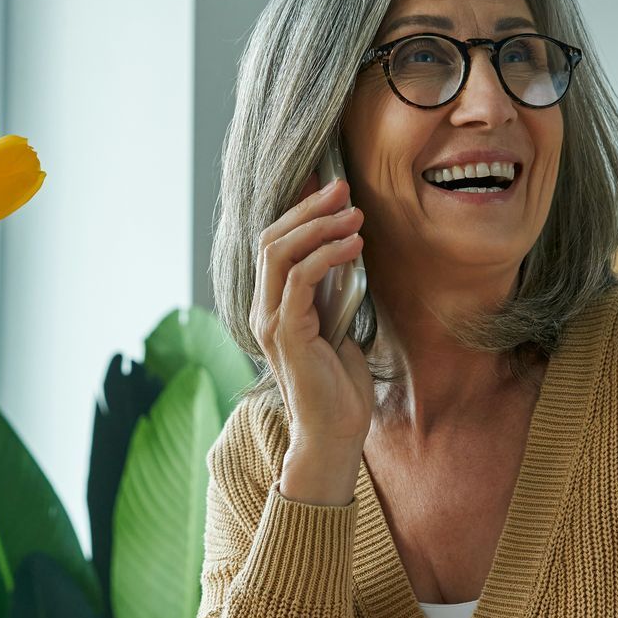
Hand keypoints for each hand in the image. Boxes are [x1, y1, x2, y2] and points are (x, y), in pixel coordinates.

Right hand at [251, 174, 375, 505]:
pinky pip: (299, 279)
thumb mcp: (338, 323)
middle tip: (344, 188)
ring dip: (319, 226)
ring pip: (280, 252)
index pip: (273, 243)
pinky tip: (355, 246)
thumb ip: (332, 289)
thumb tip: (347, 244)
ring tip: (355, 214)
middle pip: (271, 238)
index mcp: (270, 305)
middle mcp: (262, 309)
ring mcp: (270, 321)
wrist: (334, 432)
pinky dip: (327, 255)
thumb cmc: (339, 384)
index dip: (299, 209)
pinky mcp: (287, 333)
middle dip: (309, 206)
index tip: (331, 186)